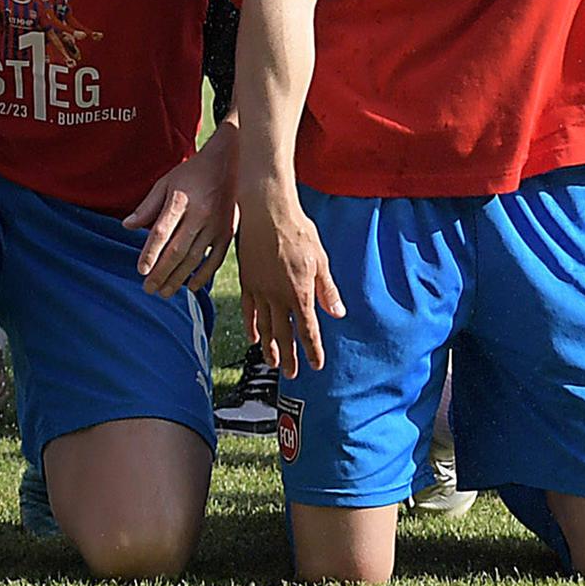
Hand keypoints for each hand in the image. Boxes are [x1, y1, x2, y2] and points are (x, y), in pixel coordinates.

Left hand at [122, 138, 237, 295]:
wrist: (227, 162)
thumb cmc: (192, 173)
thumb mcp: (166, 183)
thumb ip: (147, 206)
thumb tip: (127, 226)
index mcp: (181, 200)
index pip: (162, 232)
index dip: (151, 253)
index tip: (141, 270)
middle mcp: (200, 215)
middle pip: (177, 251)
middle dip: (161, 273)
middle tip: (149, 289)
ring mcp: (216, 225)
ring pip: (195, 258)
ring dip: (179, 278)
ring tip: (164, 292)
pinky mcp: (228, 231)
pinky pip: (216, 259)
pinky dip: (204, 275)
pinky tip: (191, 287)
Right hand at [236, 181, 345, 370]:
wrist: (267, 211)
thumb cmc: (298, 231)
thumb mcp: (320, 259)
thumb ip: (327, 290)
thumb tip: (337, 313)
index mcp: (300, 292)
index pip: (307, 330)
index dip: (312, 350)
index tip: (316, 365)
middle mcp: (278, 297)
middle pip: (284, 335)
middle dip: (289, 357)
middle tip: (292, 374)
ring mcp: (260, 291)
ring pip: (265, 328)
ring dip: (269, 348)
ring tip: (273, 364)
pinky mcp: (247, 282)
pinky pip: (248, 311)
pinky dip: (251, 327)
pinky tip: (253, 338)